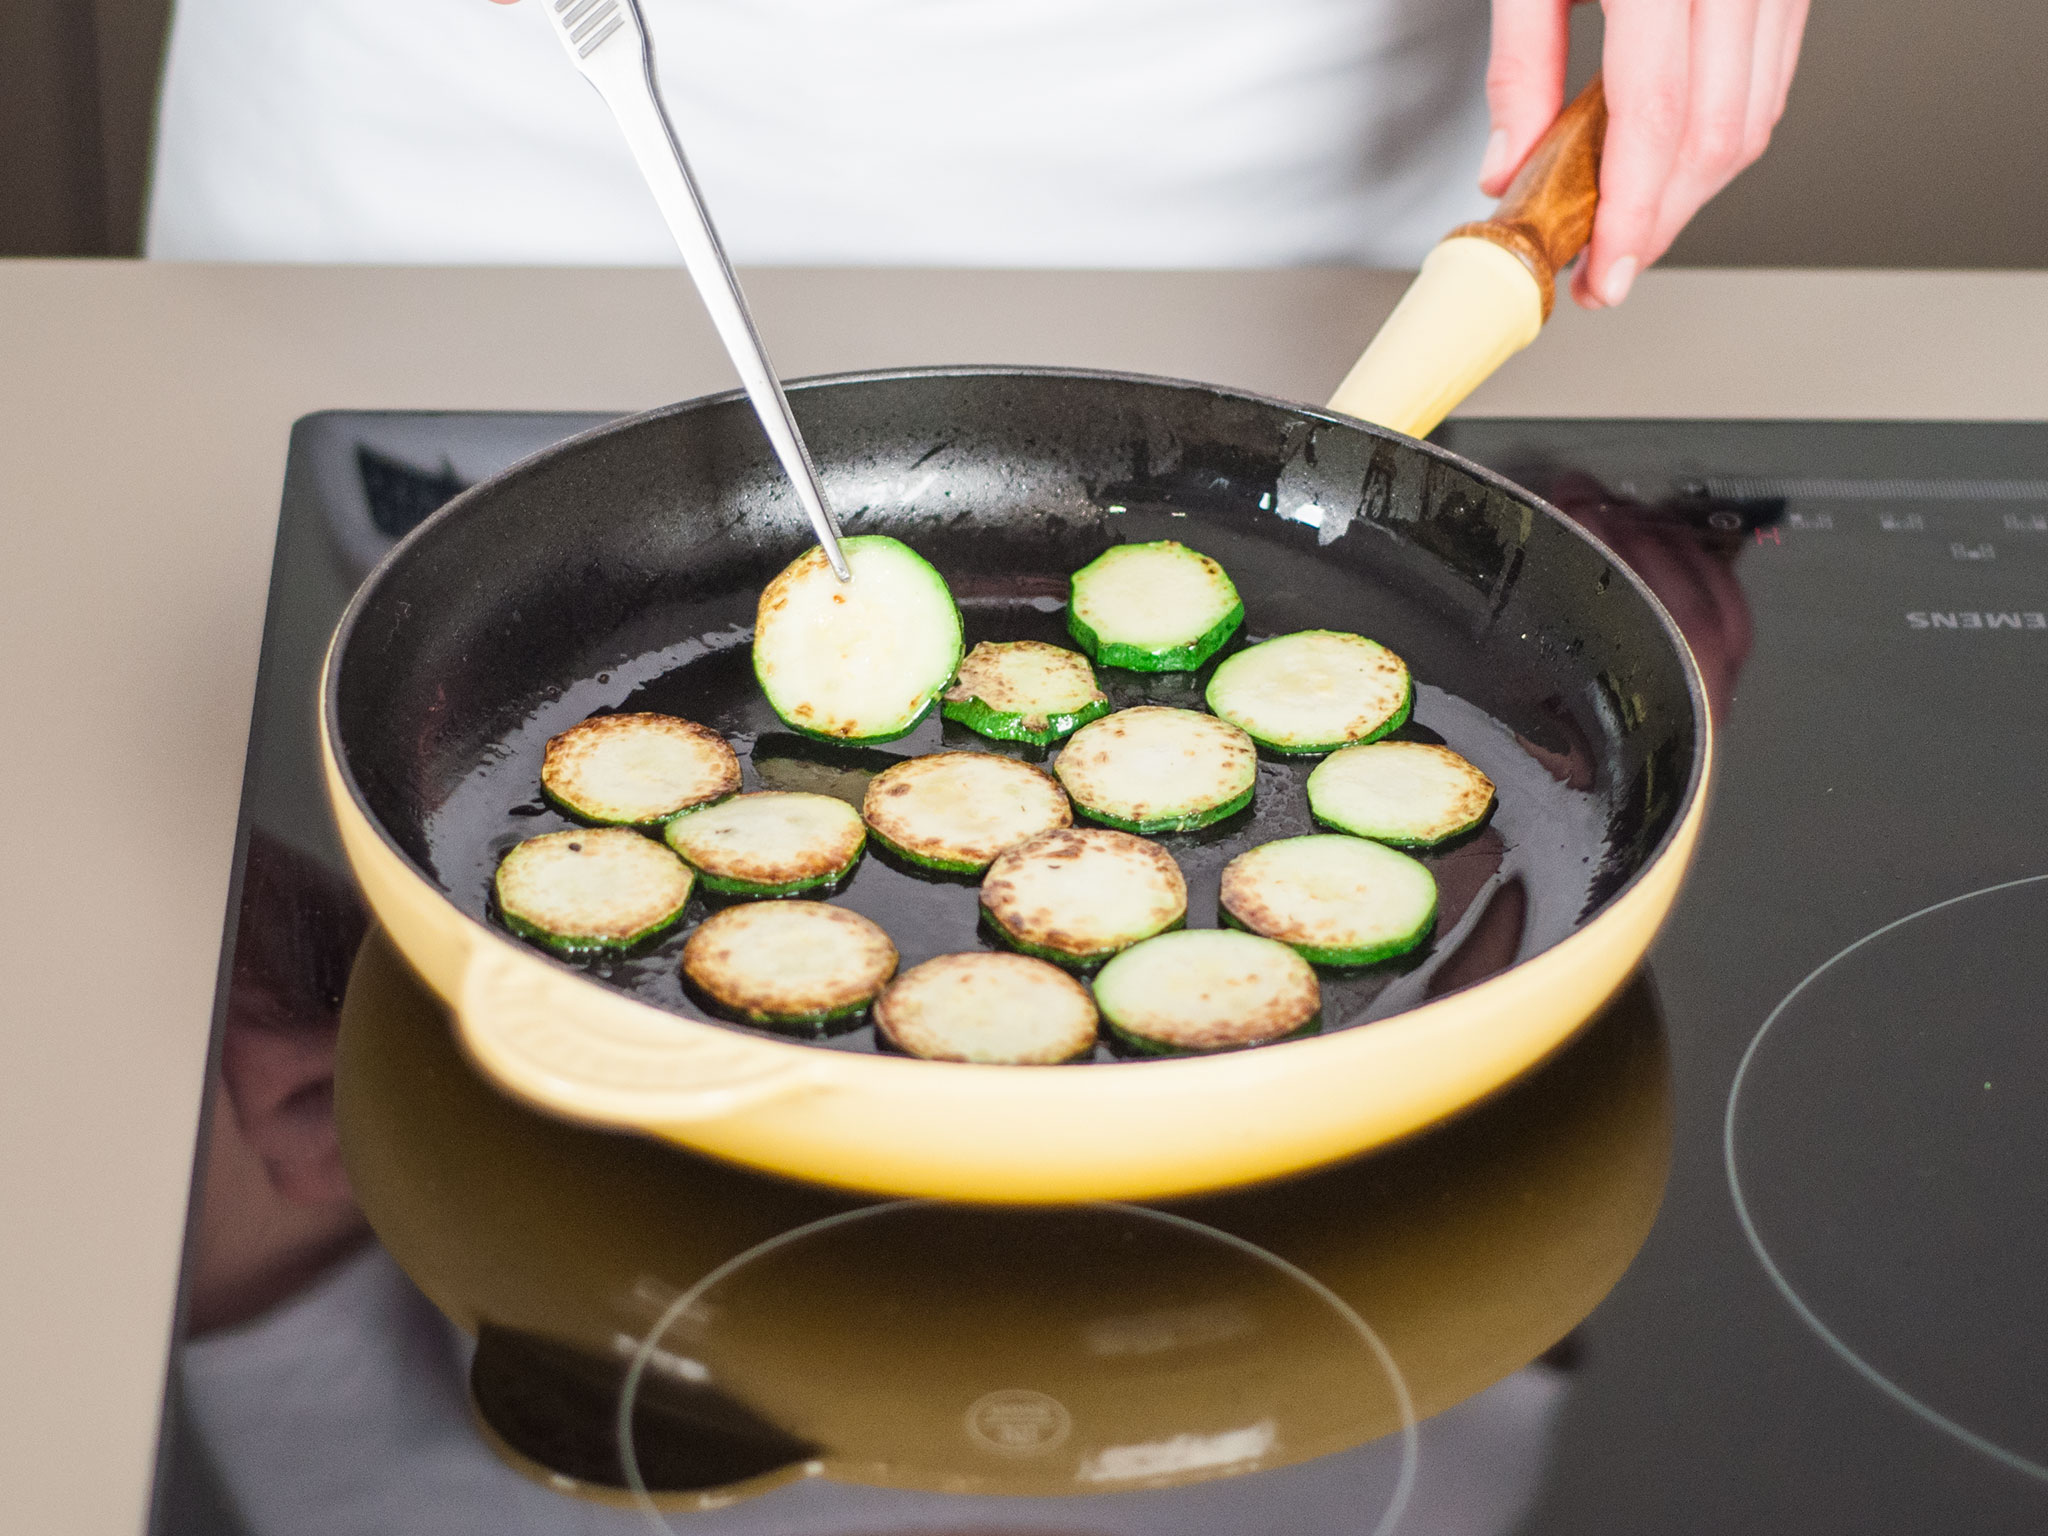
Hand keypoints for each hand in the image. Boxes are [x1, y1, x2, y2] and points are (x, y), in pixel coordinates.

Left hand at [1480, 0, 1808, 308]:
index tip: (1599, 276)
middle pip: (1716, 136)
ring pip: (1752, 118)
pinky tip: (1670, 165)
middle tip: (1601, 270)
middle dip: (1660, 221)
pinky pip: (1770, 79)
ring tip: (1627, 227)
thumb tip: (1510, 164)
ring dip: (1691, 192)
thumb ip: (1520, 62)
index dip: (1631, 215)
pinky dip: (1721, 137)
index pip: (1657, 122)